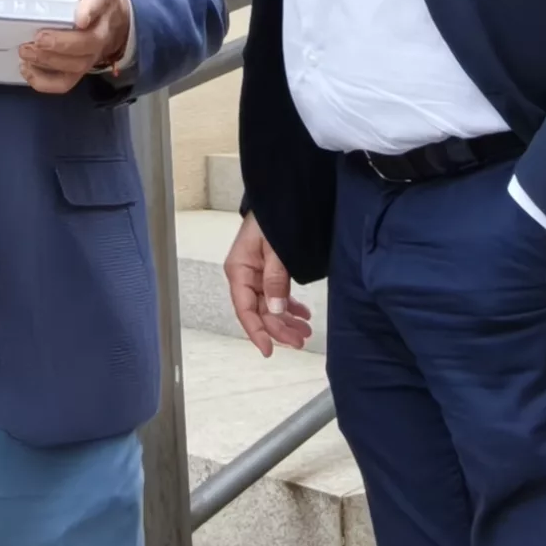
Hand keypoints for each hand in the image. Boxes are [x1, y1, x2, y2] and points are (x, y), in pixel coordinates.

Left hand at [19, 0, 130, 93]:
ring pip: (78, 64)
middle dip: (61, 43)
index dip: (91, 8)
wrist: (118, 13)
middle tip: (34, 38)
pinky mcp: (82, 65)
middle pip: (88, 42)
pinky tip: (28, 71)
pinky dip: (48, 82)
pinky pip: (69, 82)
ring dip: (51, 62)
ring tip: (24, 52)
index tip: (78, 16)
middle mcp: (102, 26)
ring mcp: (94, 50)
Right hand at [225, 214, 312, 356]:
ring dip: (286, 320)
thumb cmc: (274, 217)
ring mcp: (257, 273)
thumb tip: (277, 311)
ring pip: (270, 306)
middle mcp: (245, 274)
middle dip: (278, 328)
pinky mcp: (269, 270)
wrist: (281, 195)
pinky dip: (289, 306)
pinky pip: (277, 294)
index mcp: (239, 270)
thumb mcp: (275, 248)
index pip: (245, 309)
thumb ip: (276, 279)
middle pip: (260, 311)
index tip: (269, 350)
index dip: (256, 332)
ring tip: (306, 332)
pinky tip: (303, 314)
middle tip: (301, 341)